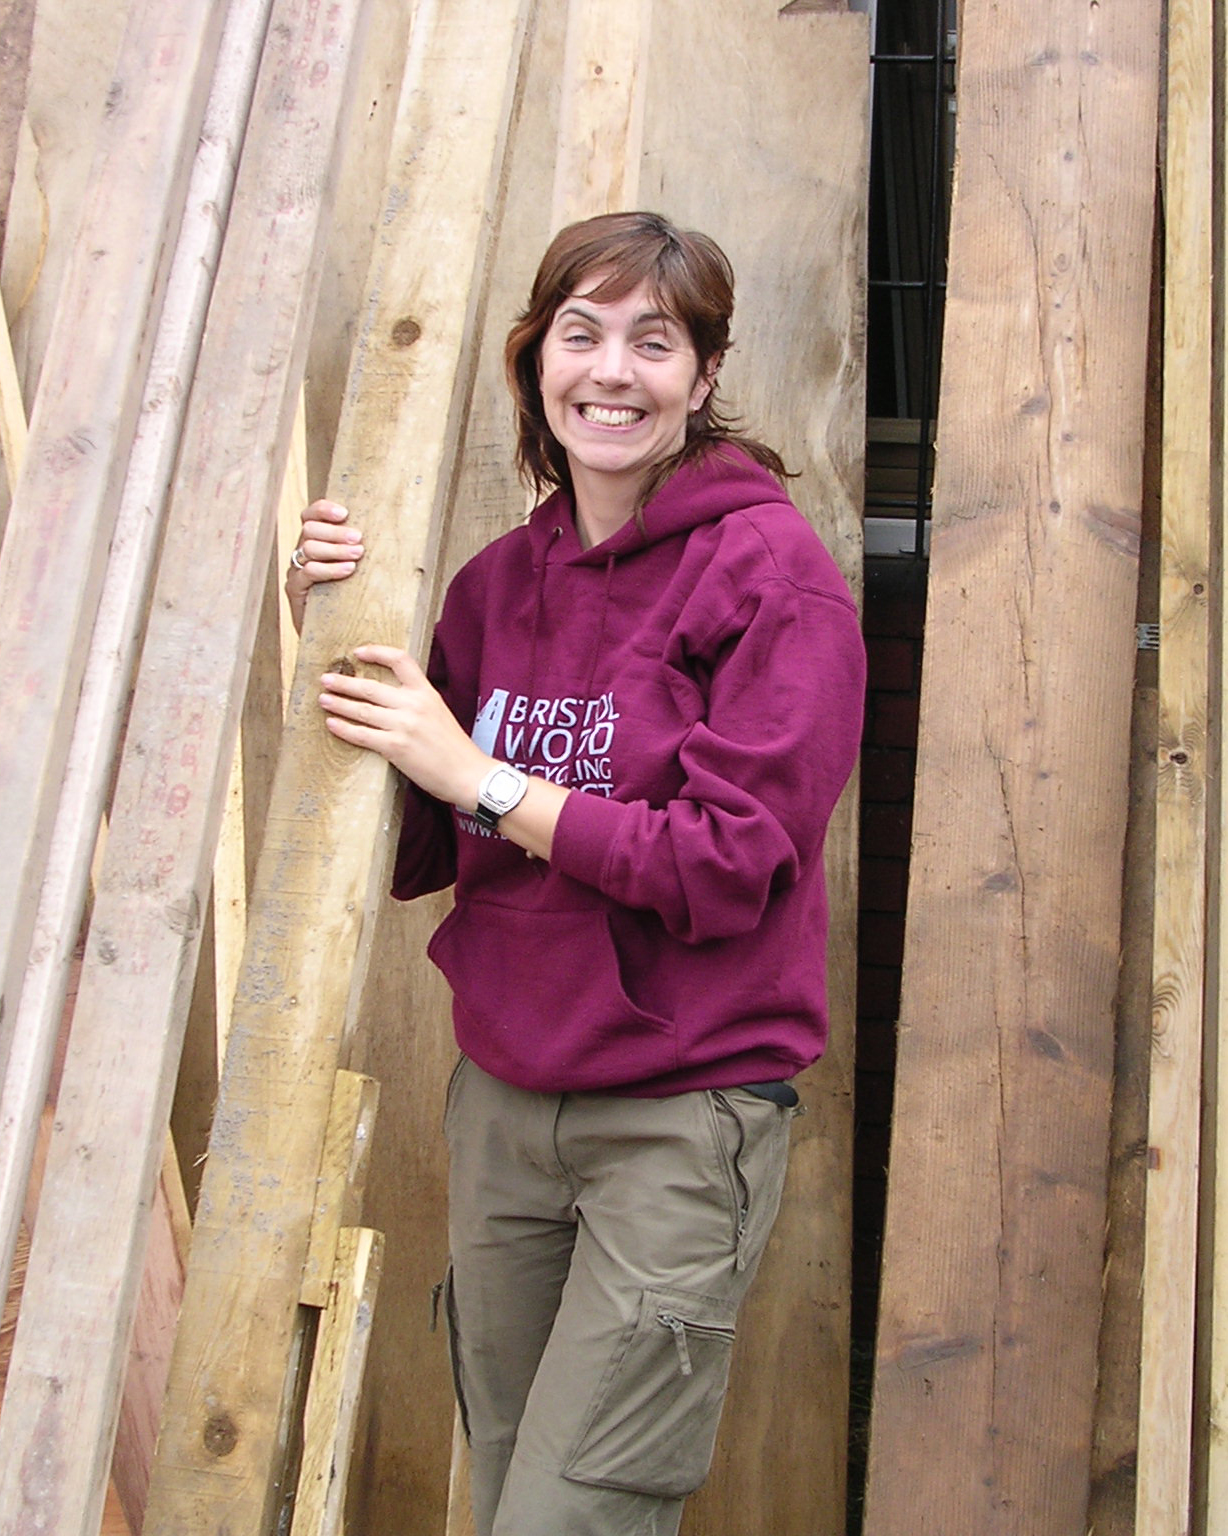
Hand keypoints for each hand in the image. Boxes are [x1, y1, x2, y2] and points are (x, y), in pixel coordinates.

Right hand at [286, 500, 364, 632]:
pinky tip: (347, 570)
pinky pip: (308, 572)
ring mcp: (296, 571)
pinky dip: (329, 569)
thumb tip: (390, 532)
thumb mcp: (356, 569)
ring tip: (357, 554)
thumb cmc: (349, 596)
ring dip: (335, 549)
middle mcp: (302, 553)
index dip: (323, 509)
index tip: (344, 512)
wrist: (331, 631)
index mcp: (314, 541)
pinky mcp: (295, 590)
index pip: (310, 515)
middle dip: (335, 532)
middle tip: (358, 539)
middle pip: (310, 529)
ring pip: (309, 548)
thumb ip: (359, 549)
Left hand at [319, 644, 489, 804]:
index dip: (377, 652)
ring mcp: (404, 725)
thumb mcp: (440, 714)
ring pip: (362, 710)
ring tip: (323, 699)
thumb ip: (418, 704)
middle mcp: (414, 704)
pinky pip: (362, 735)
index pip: (400, 660)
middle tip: (326, 679)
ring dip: (339, 704)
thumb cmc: (456, 749)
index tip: (358, 652)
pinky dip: (344, 729)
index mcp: (427, 693)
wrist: (469, 774)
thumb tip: (391, 700)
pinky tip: (332, 724)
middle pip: (371, 687)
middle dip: (344, 683)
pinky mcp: (395, 747)